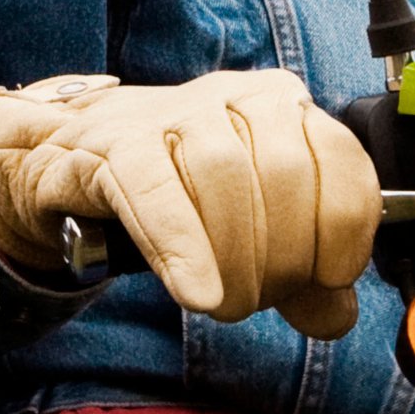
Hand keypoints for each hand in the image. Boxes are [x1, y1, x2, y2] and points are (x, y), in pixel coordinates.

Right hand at [0, 70, 376, 338]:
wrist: (70, 163)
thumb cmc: (176, 192)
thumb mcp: (250, 233)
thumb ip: (299, 272)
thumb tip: (334, 317)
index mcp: (281, 106)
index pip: (340, 158)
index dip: (344, 229)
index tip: (329, 278)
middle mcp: (233, 96)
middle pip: (284, 175)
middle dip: (281, 258)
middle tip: (257, 301)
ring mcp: (171, 113)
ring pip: (222, 176)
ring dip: (233, 258)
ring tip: (223, 301)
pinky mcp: (113, 142)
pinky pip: (155, 190)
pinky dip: (181, 245)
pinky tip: (193, 290)